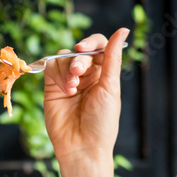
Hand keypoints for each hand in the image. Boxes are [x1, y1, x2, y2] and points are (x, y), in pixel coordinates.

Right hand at [43, 28, 128, 170]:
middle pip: (80, 51)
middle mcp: (87, 76)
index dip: (92, 42)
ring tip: (73, 87)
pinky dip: (58, 74)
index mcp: (105, 74)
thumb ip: (112, 57)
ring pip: (63, 57)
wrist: (82, 147)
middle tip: (79, 73)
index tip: (84, 48)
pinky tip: (66, 90)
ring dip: (67, 68)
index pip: (99, 46)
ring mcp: (69, 81)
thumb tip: (124, 30)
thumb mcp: (110, 87)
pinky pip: (52, 68)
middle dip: (79, 59)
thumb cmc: (102, 121)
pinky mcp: (52, 88)